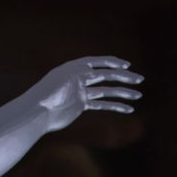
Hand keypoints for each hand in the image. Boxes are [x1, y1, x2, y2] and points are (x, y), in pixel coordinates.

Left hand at [25, 56, 143, 132]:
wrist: (37, 113)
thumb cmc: (46, 96)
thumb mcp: (63, 81)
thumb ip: (80, 76)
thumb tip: (96, 73)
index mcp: (75, 68)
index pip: (99, 63)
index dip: (114, 63)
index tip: (128, 65)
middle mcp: (80, 77)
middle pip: (106, 75)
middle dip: (123, 77)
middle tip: (139, 80)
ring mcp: (81, 91)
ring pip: (106, 91)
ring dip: (122, 93)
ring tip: (138, 96)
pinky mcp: (81, 104)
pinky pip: (101, 104)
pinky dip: (114, 106)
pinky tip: (127, 109)